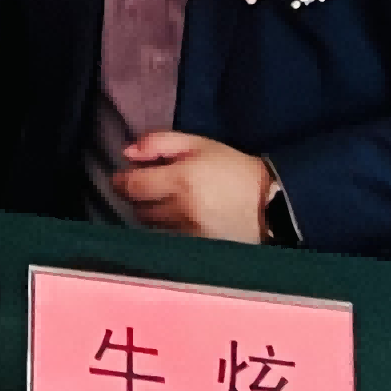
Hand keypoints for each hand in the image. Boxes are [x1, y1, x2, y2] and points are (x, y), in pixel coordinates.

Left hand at [114, 131, 275, 242]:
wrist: (269, 205)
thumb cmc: (232, 169)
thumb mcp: (198, 144)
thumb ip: (158, 143)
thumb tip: (127, 153)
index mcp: (179, 180)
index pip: (131, 187)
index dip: (120, 182)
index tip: (121, 178)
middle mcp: (180, 209)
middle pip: (138, 209)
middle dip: (137, 197)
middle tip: (149, 187)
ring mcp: (189, 233)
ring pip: (152, 226)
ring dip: (152, 214)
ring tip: (168, 202)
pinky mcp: (198, 248)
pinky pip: (169, 239)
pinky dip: (168, 229)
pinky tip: (180, 219)